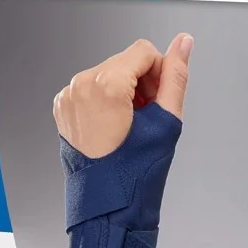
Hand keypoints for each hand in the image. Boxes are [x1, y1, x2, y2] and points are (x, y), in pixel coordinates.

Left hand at [53, 33, 192, 158]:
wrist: (107, 205)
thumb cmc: (135, 172)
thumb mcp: (165, 120)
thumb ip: (176, 75)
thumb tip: (184, 42)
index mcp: (104, 85)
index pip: (144, 51)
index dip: (160, 73)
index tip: (160, 100)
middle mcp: (81, 85)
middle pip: (125, 61)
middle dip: (143, 83)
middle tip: (149, 116)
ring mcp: (68, 97)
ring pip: (108, 73)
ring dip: (126, 90)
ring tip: (133, 123)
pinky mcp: (63, 107)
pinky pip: (91, 88)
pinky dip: (107, 100)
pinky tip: (115, 125)